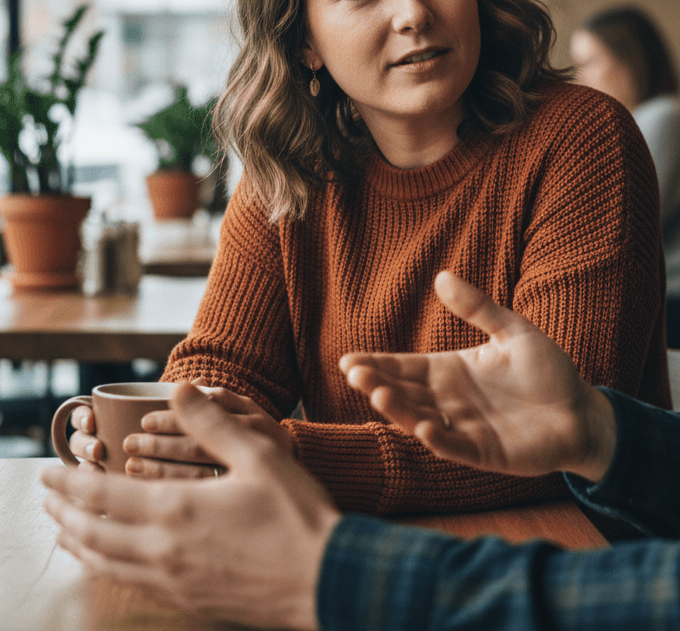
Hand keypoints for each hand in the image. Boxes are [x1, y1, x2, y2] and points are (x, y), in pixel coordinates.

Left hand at [42, 383, 339, 630]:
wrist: (323, 577)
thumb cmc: (295, 514)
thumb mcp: (259, 455)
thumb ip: (213, 422)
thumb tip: (180, 390)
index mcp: (176, 510)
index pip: (102, 495)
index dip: (70, 483)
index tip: (48, 473)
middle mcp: (163, 551)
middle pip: (91, 535)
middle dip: (63, 515)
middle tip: (46, 500)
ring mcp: (173, 581)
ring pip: (106, 565)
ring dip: (78, 544)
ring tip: (64, 532)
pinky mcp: (188, 600)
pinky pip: (130, 584)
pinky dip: (106, 568)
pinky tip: (111, 562)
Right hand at [341, 271, 617, 482]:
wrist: (581, 409)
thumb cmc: (546, 370)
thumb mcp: (511, 330)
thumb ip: (478, 308)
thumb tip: (441, 275)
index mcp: (451, 371)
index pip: (405, 367)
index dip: (378, 364)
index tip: (348, 359)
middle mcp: (451, 401)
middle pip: (405, 393)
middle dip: (378, 384)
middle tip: (354, 373)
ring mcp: (465, 428)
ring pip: (421, 420)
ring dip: (401, 410)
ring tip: (380, 394)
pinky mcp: (485, 453)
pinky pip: (455, 446)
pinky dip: (439, 439)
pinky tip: (424, 428)